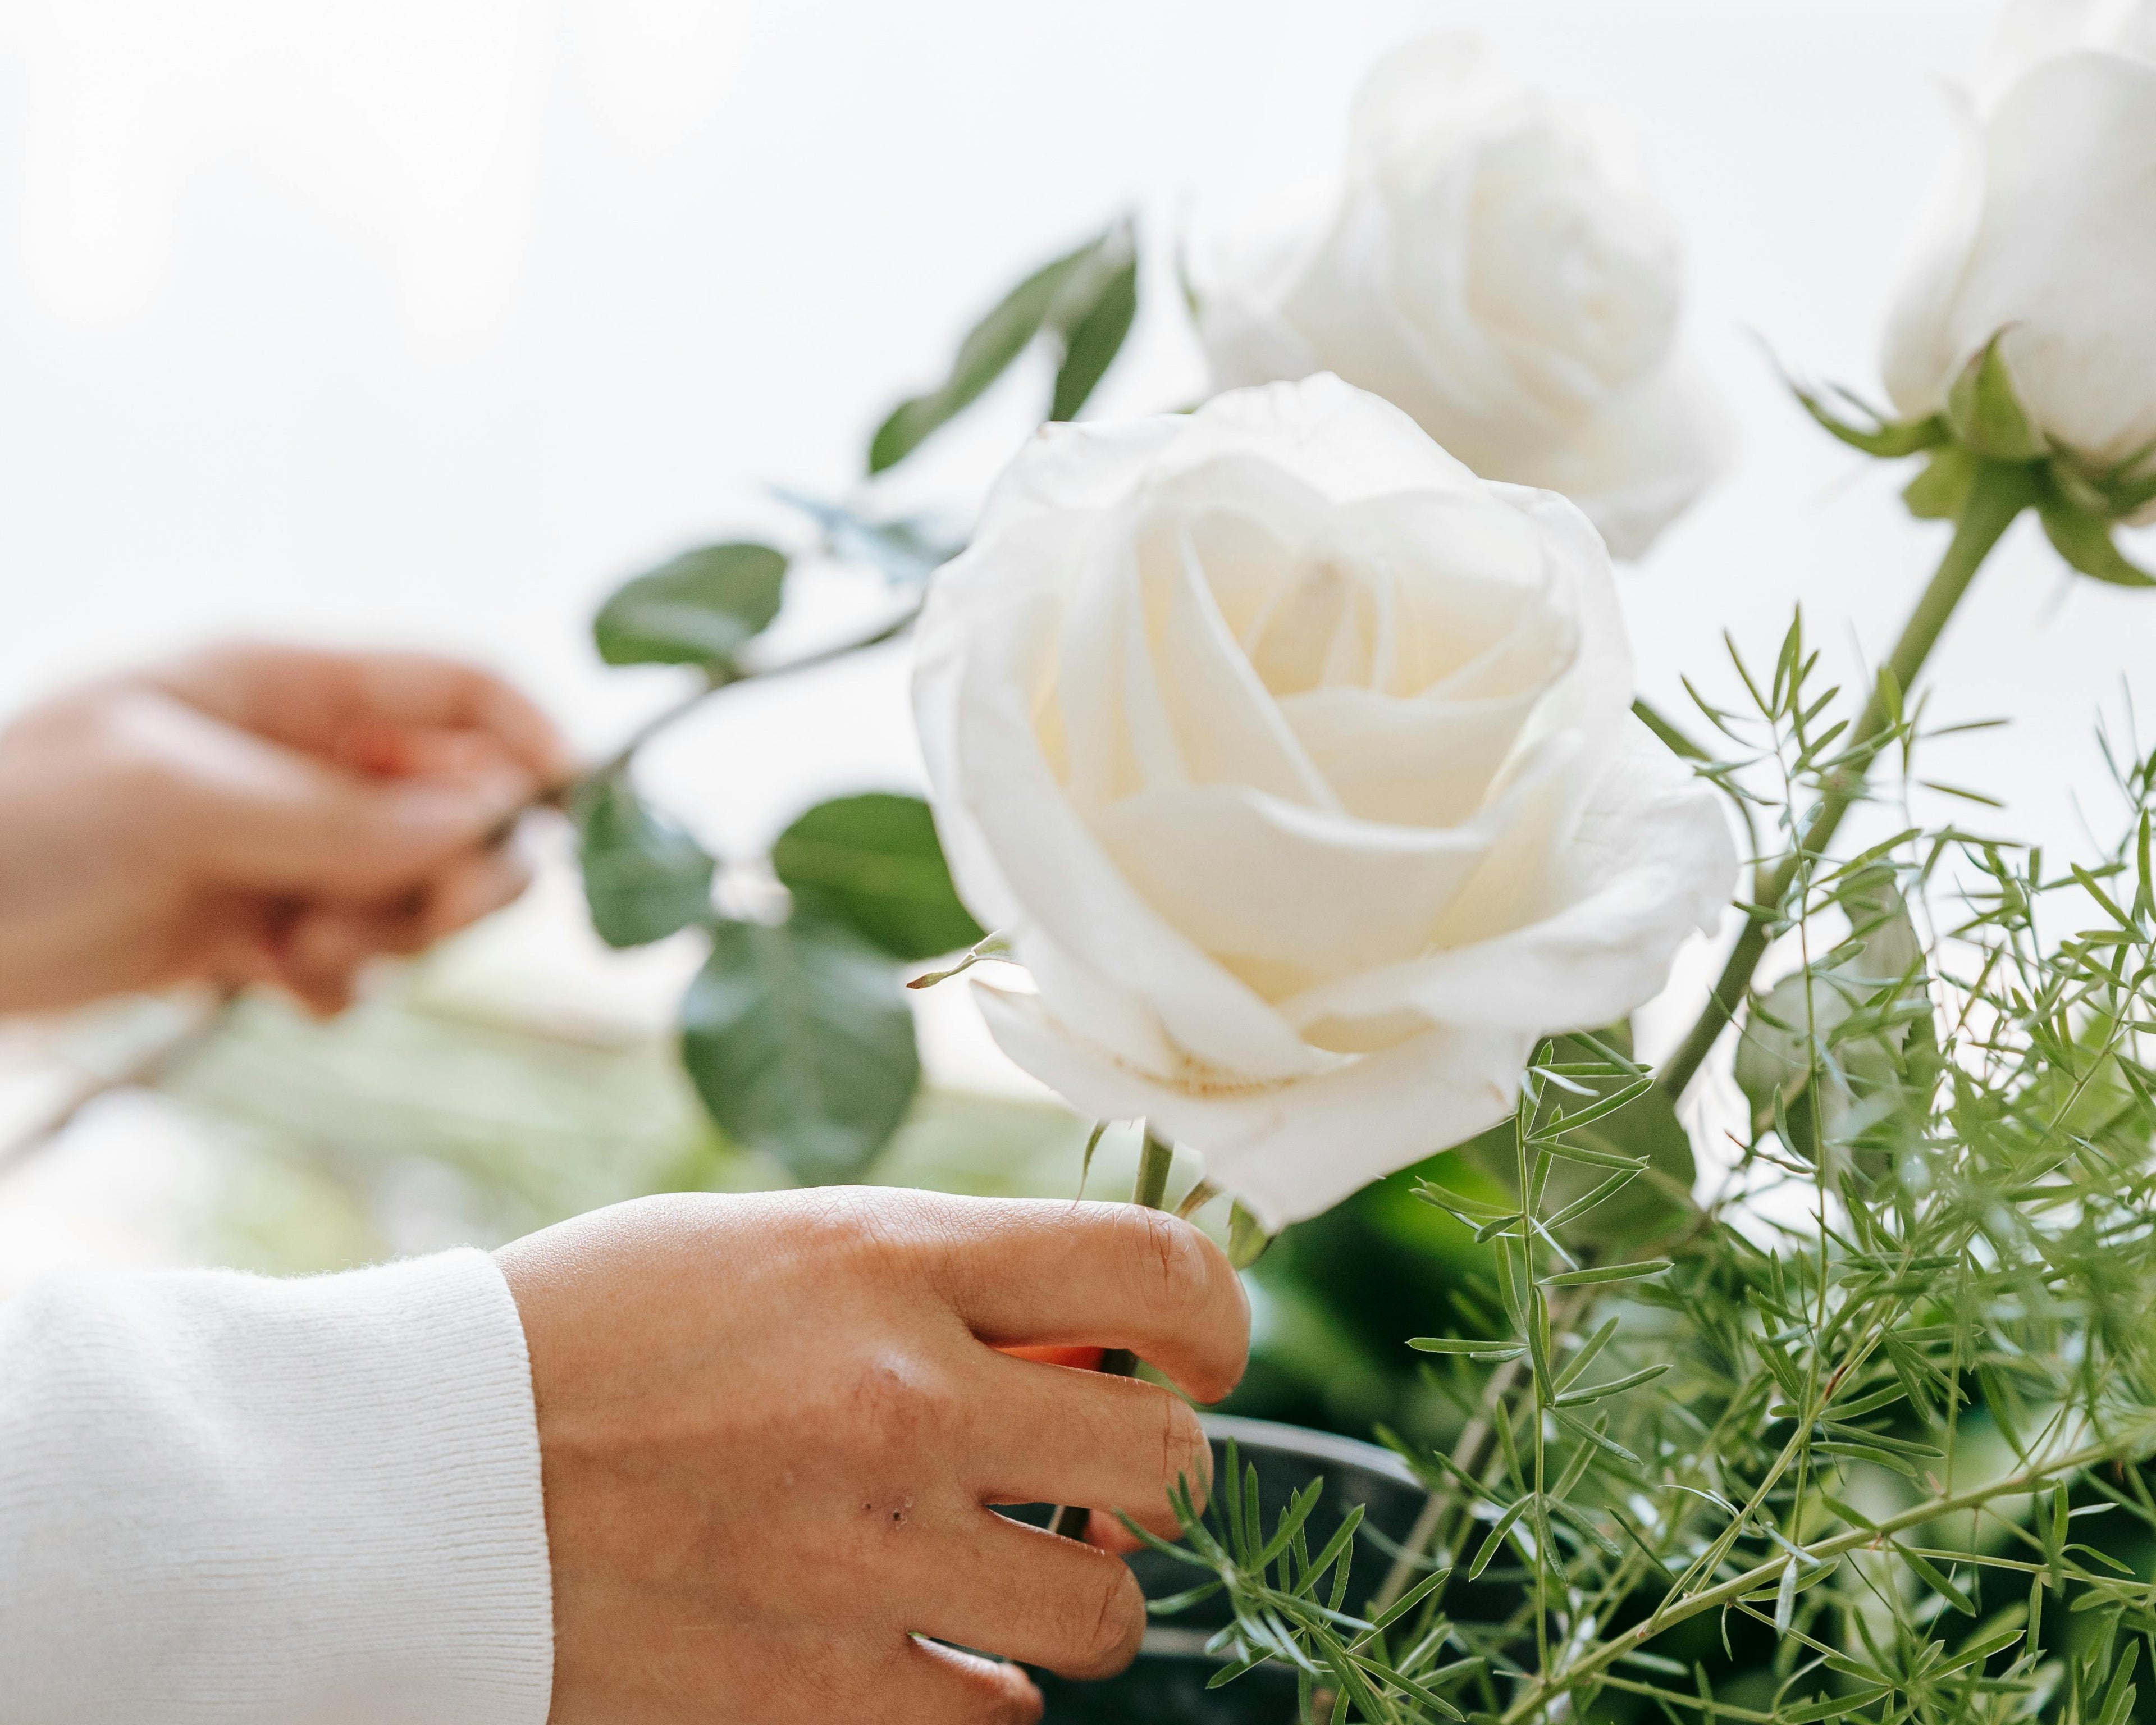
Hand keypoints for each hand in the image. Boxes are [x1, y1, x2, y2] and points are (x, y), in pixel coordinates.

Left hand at [0, 641, 570, 1013]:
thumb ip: (341, 816)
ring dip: (388, 930)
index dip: (531, 741)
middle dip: (457, 867)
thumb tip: (490, 821)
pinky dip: (337, 977)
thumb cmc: (15, 825)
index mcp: (282, 683)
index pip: (459, 686)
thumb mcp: (179, 801)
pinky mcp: (249, 921)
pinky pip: (354, 951)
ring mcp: (277, 841)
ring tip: (300, 948)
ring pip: (414, 886)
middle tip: (426, 917)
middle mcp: (297, 757)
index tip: (570, 820)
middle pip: (457, 801)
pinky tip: (273, 984)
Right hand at [497, 1187, 1248, 1724]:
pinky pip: (991, 1715)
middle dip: (1152, 1472)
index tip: (1198, 1356)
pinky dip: (977, 1690)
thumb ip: (934, 1280)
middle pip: (1161, 1456)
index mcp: (890, 1261)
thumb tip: (1082, 1340)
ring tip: (1003, 1572)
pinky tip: (915, 1649)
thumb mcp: (772, 1246)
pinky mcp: (815, 1693)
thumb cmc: (593, 1335)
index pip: (1153, 1267)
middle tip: (1096, 1479)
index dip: (1216, 1318)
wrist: (411, 1481)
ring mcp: (865, 1558)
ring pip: (1102, 1612)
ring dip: (1076, 1598)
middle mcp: (903, 1401)